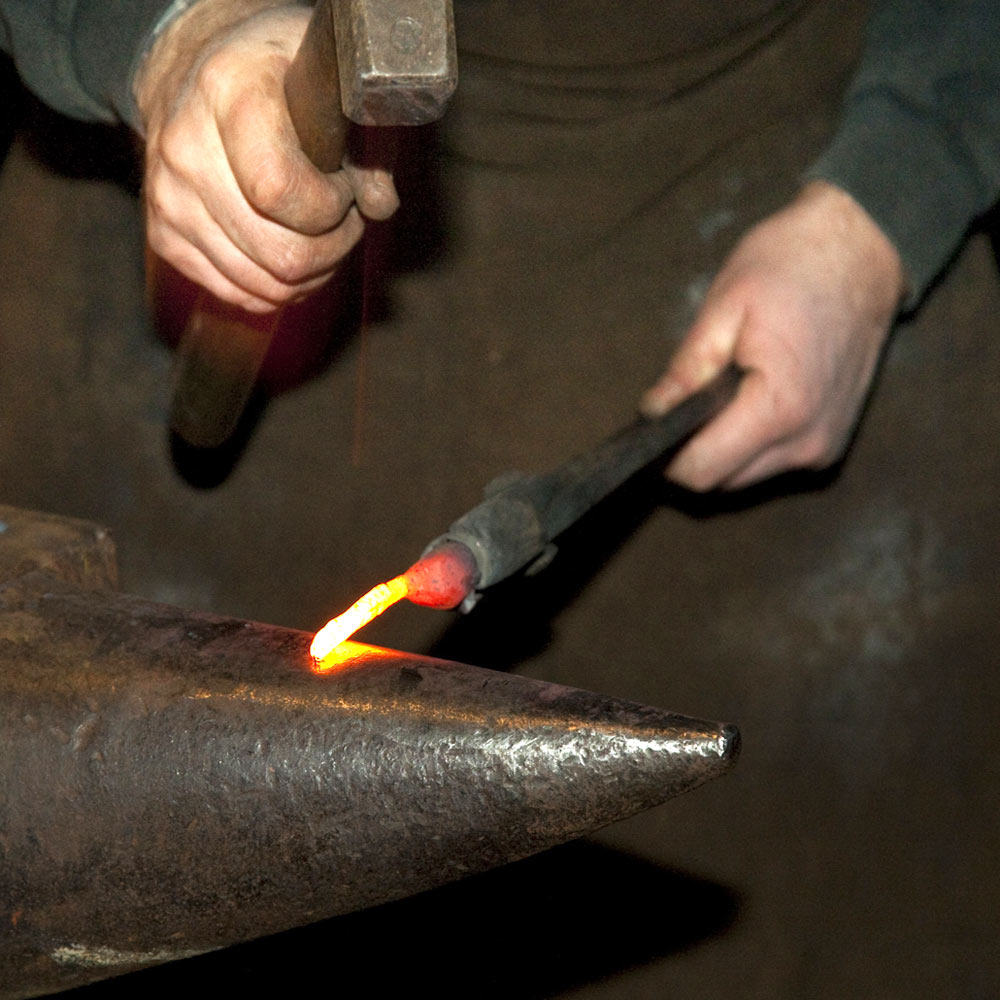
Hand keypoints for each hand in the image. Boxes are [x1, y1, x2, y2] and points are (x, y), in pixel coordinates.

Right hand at [134, 1, 398, 312]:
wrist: (195, 74)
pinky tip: (291, 250)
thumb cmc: (277, 77)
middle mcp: (185, 146)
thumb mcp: (332, 84)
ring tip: (319, 234)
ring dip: (310, 273)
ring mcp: (168, 197)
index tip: (344, 190)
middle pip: (279, 254)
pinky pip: (239, 294)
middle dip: (331, 249)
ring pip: (264, 285)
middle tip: (341, 219)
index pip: (279, 190)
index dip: (328, 209)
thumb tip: (379, 205)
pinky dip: (278, 287)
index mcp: (228, 91)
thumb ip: (369, 143)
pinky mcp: (164, 236)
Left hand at [641, 181, 905, 490]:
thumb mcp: (724, 308)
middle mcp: (808, 442)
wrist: (864, 249)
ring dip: (721, 445)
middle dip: (692, 449)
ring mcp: (825, 447)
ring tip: (724, 388)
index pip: (702, 470)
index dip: (667, 455)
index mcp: (780, 410)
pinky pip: (772, 461)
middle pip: (722, 480)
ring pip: (744, 474)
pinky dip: (749, 439)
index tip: (653, 423)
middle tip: (684, 398)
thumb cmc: (794, 266)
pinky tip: (751, 395)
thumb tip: (652, 414)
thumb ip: (686, 371)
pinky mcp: (832, 443)